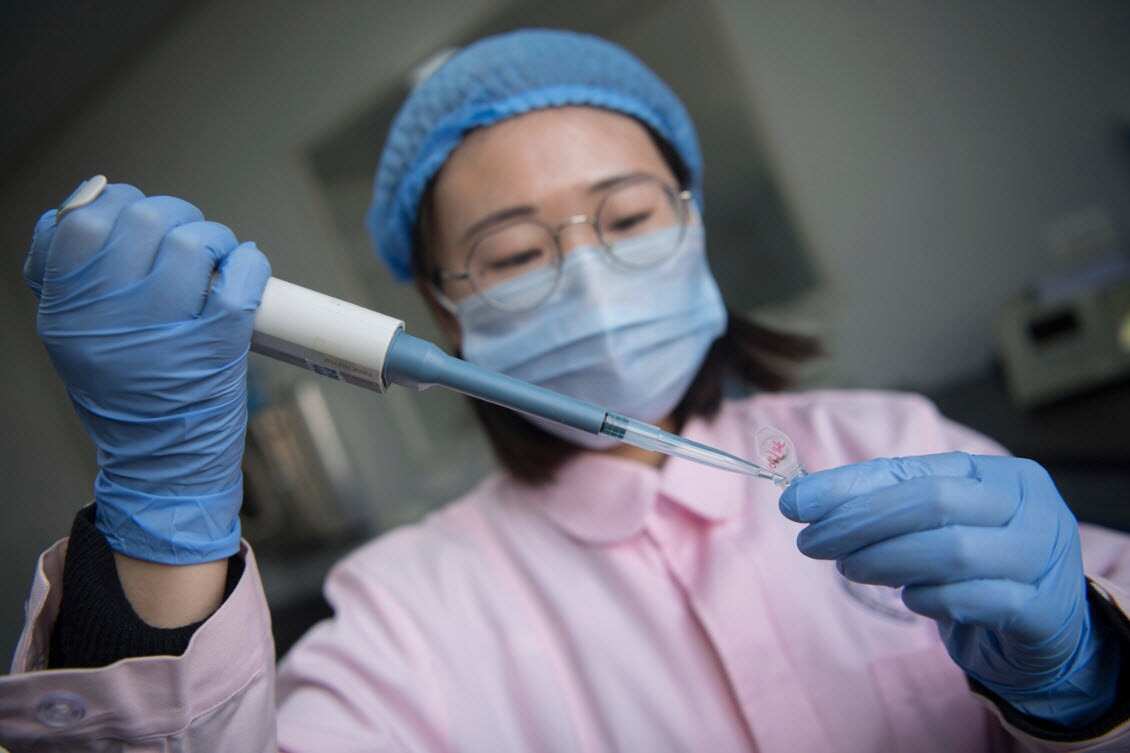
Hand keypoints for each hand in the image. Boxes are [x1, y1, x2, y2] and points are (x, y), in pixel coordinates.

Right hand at [24, 181, 270, 563]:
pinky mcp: (219, 344)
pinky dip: (249, 263)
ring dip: (213, 237)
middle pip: (144, 220)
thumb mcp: (71, 335)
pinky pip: (241, 278)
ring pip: (193, 242)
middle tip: (185, 236)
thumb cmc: (123, 395)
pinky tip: (244, 269)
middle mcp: (113, 318)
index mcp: (70, 311)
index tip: (134, 213)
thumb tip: (88, 197)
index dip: (115, 202)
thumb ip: (68, 271)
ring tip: (215, 258)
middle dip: (174, 215)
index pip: (82, 222)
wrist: (161, 463)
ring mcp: (169, 331)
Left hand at [779, 453, 1119, 725]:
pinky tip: (910, 598)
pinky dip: (928, 598)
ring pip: (951, 551)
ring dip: (885, 560)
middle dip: (860, 522)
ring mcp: (1043, 557)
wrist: (1047, 634)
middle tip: (812, 543)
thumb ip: (881, 505)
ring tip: (849, 569)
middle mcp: (1031, 507)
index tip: (794, 503)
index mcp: (1001, 474)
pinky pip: (972, 599)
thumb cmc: (978, 569)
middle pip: (931, 503)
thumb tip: (801, 497)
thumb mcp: (935, 528)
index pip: (913, 470)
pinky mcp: (1043, 610)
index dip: (848, 486)